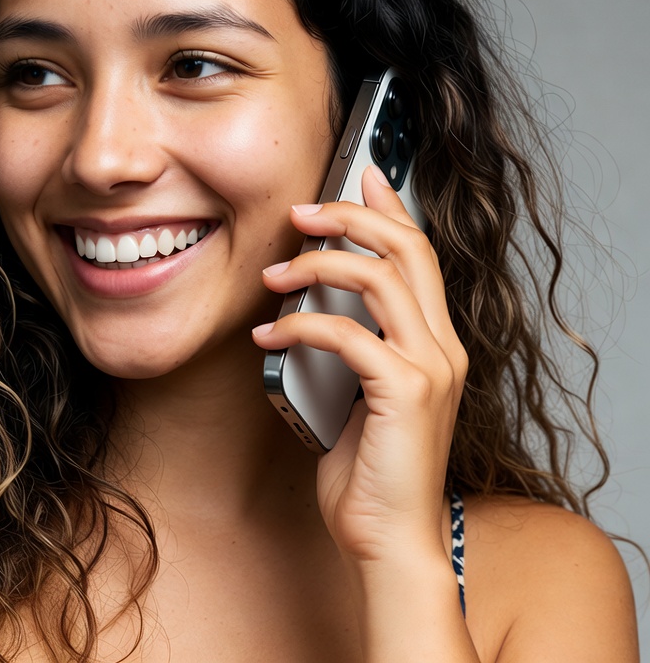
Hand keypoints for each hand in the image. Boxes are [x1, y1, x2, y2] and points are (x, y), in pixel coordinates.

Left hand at [252, 165, 467, 565]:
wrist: (389, 539)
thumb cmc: (370, 470)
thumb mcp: (360, 391)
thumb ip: (353, 345)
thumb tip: (310, 304)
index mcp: (436, 342)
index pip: (420, 254)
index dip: (391, 208)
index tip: (362, 175)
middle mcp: (444, 347)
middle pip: (406, 250)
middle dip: (350, 217)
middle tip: (301, 212)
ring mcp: (431, 368)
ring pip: (377, 279)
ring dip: (316, 265)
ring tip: (274, 273)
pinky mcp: (405, 391)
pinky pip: (345, 333)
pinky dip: (299, 324)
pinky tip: (268, 333)